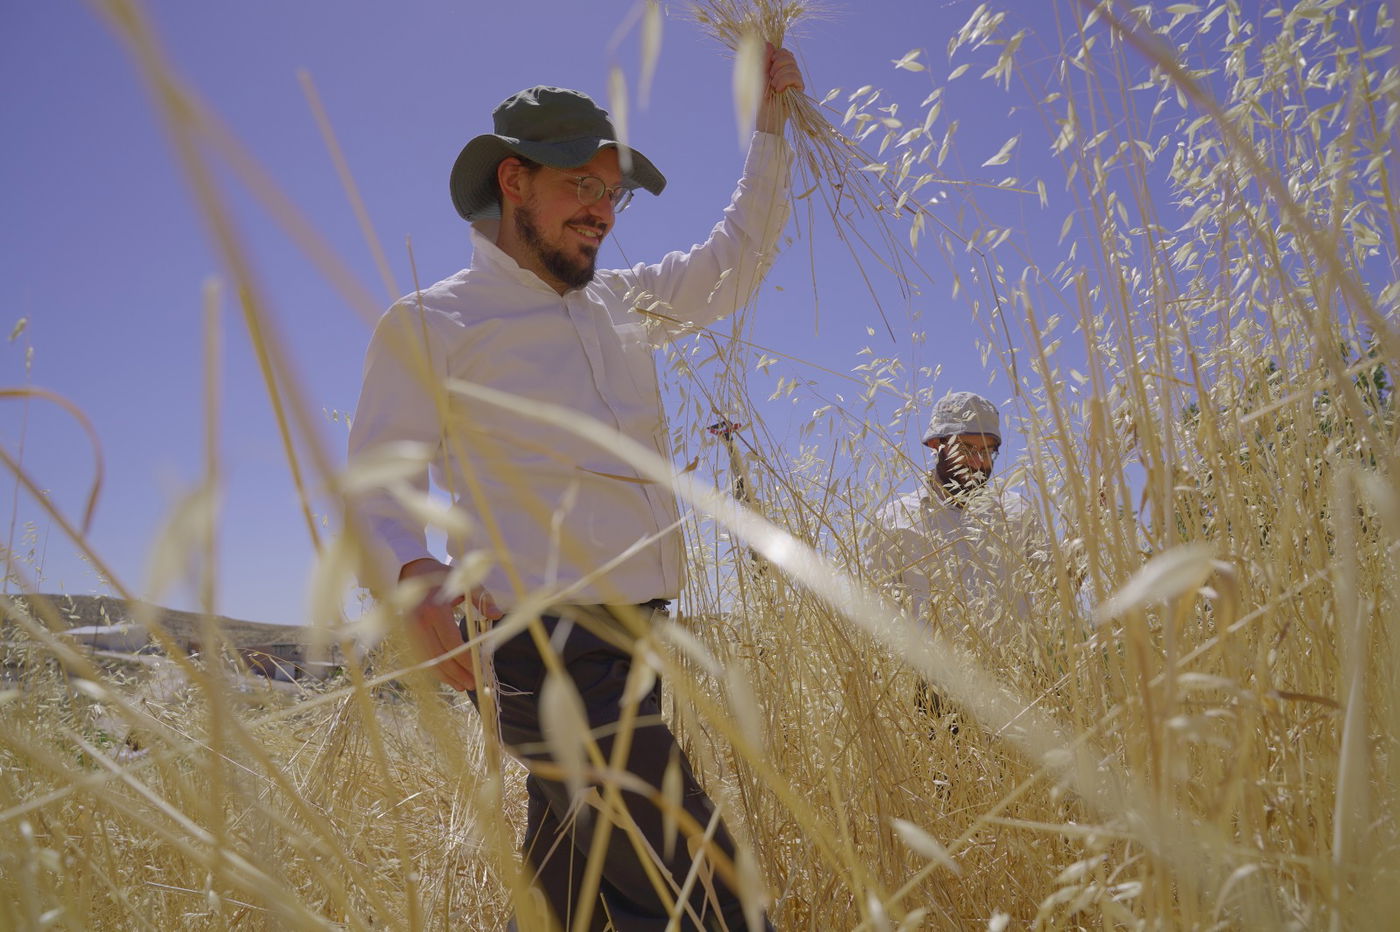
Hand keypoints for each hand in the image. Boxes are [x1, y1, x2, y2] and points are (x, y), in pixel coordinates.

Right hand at [398, 558, 502, 690]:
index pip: (452, 643)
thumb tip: (497, 615)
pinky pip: (422, 658)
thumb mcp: (464, 581)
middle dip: (458, 673)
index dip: (466, 660)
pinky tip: (448, 677)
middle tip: (474, 684)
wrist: (410, 571)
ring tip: (463, 686)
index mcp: (435, 610)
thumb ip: (482, 598)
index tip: (480, 669)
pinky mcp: (407, 635)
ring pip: (429, 661)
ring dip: (446, 677)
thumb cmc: (442, 576)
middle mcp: (420, 623)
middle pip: (440, 657)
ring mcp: (411, 631)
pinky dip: (435, 670)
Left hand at [756, 43, 804, 134]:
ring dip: (780, 74)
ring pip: (792, 65)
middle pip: (789, 55)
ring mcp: (795, 79)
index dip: (776, 54)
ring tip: (773, 86)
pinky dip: (785, 81)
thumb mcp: (758, 73)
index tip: (769, 64)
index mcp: (778, 66)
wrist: (764, 113)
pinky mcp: (799, 89)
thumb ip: (763, 58)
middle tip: (771, 76)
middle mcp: (788, 71)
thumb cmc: (758, 96)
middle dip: (778, 63)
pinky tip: (779, 89)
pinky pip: (795, 76)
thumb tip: (769, 43)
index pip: (783, 51)